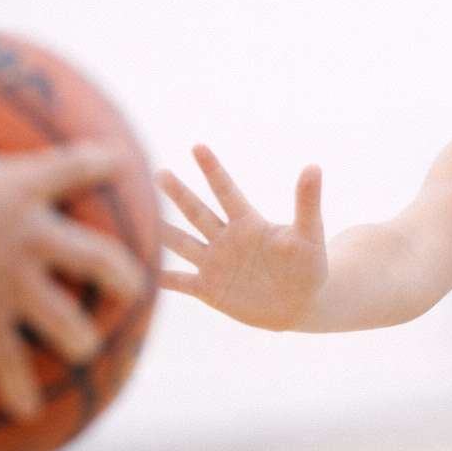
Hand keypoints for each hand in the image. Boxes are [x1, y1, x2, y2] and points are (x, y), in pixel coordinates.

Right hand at [0, 68, 143, 423]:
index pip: (75, 169)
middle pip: (96, 257)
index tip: (119, 164)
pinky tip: (28, 414)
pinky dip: (17, 388)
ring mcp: (18, 290)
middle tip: (135, 283)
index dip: (97, 164)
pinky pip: (10, 364)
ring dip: (80, 334)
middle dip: (120, 272)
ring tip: (90, 347)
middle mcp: (34, 243)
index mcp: (24, 193)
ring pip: (65, 317)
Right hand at [156, 145, 326, 329]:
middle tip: (158, 173)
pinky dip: (161, 278)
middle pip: (198, 212)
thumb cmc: (308, 266)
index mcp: (249, 222)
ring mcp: (214, 263)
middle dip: (179, 194)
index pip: (227, 192)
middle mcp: (226, 238)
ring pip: (183, 243)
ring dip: (163, 231)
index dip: (213, 170)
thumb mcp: (309, 235)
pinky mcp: (209, 289)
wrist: (300, 304)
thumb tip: (314, 166)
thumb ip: (307, 203)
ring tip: (138, 216)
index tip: (198, 146)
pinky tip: (140, 271)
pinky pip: (180, 281)